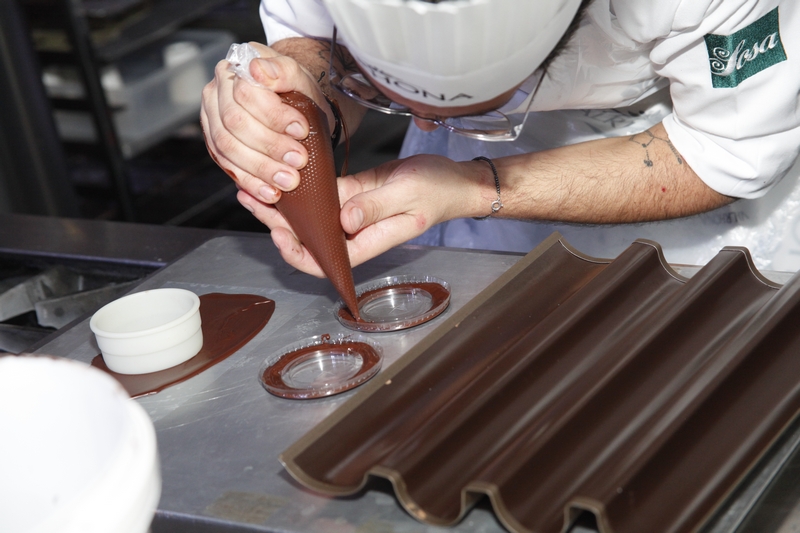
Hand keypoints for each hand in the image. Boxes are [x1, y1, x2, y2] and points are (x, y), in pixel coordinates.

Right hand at [200, 42, 333, 205]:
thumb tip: (258, 70)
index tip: (301, 130)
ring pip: (227, 148)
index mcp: (235, 68)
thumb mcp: (299, 75)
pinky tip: (269, 192)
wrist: (293, 106)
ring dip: (260, 169)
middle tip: (298, 161)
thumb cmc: (295, 89)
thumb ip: (283, 70)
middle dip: (270, 146)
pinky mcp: (215, 145)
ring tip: (288, 181)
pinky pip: (227, 166)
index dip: (274, 115)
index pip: (245, 93)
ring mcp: (212, 120)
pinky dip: (250, 182)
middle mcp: (216, 92)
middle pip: (235, 123)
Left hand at [237, 154, 486, 276]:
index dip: (299, 254)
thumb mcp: (408, 195)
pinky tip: (281, 174)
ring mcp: (353, 213)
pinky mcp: (352, 195)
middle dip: (277, 224)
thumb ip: (375, 207)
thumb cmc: (439, 190)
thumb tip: (343, 220)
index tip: (280, 235)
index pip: (328, 260)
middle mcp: (357, 232)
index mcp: (371, 240)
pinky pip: (321, 196)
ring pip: (310, 217)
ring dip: (283, 205)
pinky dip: (301, 189)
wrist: (454, 179)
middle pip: (310, 239)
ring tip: (253, 186)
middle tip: (250, 198)